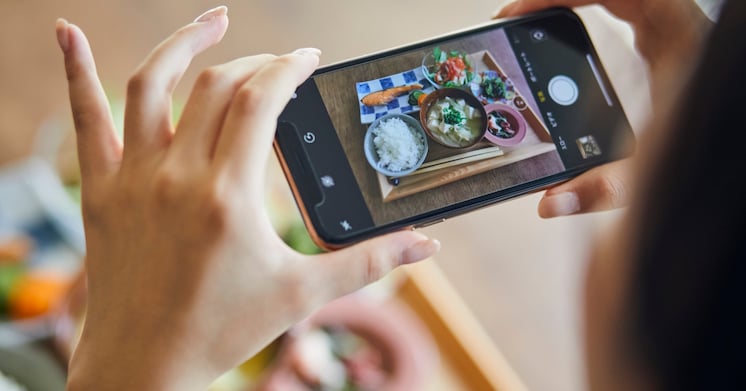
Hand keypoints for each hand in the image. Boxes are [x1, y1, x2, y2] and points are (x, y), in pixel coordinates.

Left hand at [57, 6, 438, 389]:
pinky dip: (77, 69)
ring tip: (213, 19)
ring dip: (183, 43)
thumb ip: (368, 263)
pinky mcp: (100, 189)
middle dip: (253, 61)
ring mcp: (133, 178)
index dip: (288, 68)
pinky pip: (84, 117)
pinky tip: (69, 31)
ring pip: (151, 84)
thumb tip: (424, 245)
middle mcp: (179, 176)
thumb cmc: (223, 330)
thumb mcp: (303, 294)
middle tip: (278, 63)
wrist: (144, 366)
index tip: (307, 58)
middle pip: (215, 86)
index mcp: (230, 195)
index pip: (261, 102)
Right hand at [495, 0, 708, 216]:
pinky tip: (562, 28)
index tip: (522, 13)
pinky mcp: (661, 35)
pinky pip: (616, 4)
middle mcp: (671, 23)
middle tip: (516, 17)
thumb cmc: (714, 133)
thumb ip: (608, 187)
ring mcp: (666, 25)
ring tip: (530, 17)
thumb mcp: (657, 166)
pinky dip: (583, 7)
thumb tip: (554, 201)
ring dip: (567, 0)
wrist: (741, 131)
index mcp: (672, 38)